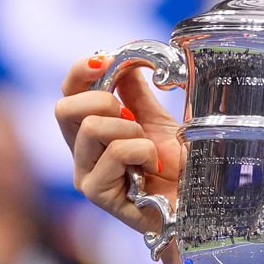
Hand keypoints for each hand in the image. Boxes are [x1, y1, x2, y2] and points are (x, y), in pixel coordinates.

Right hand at [54, 54, 181, 251]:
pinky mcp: (96, 192)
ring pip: (91, 127)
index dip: (82, 71)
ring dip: (131, 130)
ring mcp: (86, 174)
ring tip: (150, 151)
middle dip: (103, 100)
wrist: (199, 204)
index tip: (106, 60)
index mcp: (92, 132)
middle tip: (133, 117)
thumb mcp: (159, 122)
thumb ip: (137, 94)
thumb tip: (125, 59)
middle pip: (64, 108)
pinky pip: (114, 152)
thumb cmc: (179, 170)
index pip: (69, 93)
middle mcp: (81, 153)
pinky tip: (152, 169)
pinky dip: (142, 152)